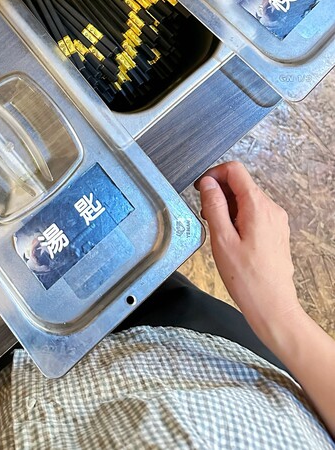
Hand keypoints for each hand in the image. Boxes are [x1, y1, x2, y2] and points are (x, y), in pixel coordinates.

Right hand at [195, 161, 302, 346]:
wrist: (272, 306)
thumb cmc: (248, 279)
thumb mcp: (222, 239)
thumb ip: (214, 206)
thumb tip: (207, 184)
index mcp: (258, 207)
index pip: (235, 170)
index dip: (214, 174)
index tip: (201, 188)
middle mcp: (271, 209)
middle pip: (241, 184)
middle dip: (219, 193)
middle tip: (206, 214)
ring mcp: (276, 220)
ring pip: (246, 198)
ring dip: (228, 206)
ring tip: (219, 231)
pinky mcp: (276, 231)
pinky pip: (254, 212)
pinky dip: (238, 217)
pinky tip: (231, 238)